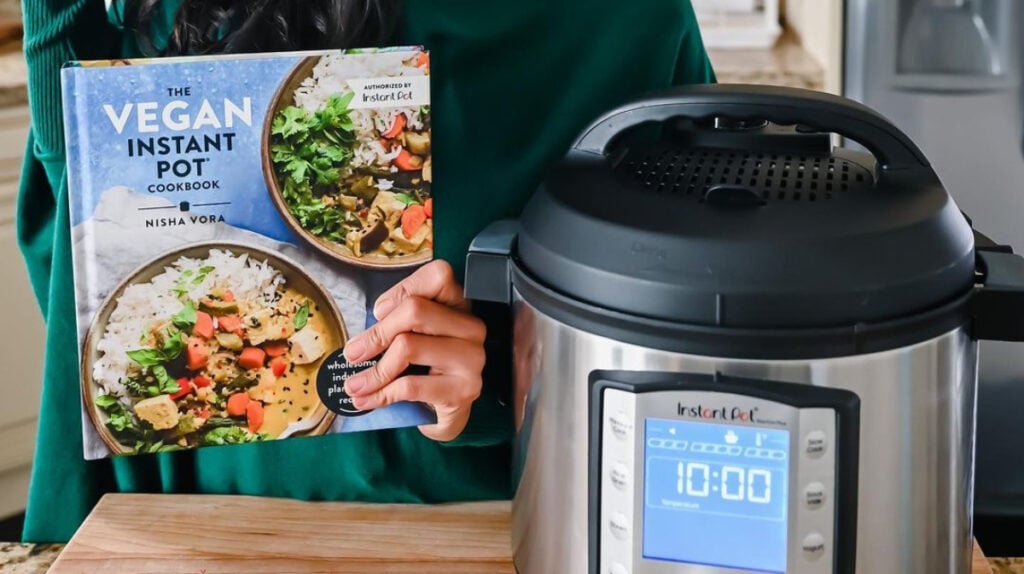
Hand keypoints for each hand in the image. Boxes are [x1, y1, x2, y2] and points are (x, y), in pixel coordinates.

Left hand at [342, 260, 485, 440]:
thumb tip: (366, 333)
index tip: (379, 312)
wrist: (444, 412)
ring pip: (408, 347)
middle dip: (376, 333)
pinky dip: (381, 393)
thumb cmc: (425, 368)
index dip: (403, 289)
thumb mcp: (413, 337)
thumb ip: (395, 323)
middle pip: (415, 310)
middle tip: (353, 353)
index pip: (438, 275)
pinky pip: (410, 386)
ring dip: (374, 371)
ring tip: (354, 384)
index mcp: (459, 306)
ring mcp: (471, 358)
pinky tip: (367, 399)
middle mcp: (471, 328)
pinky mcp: (463, 389)